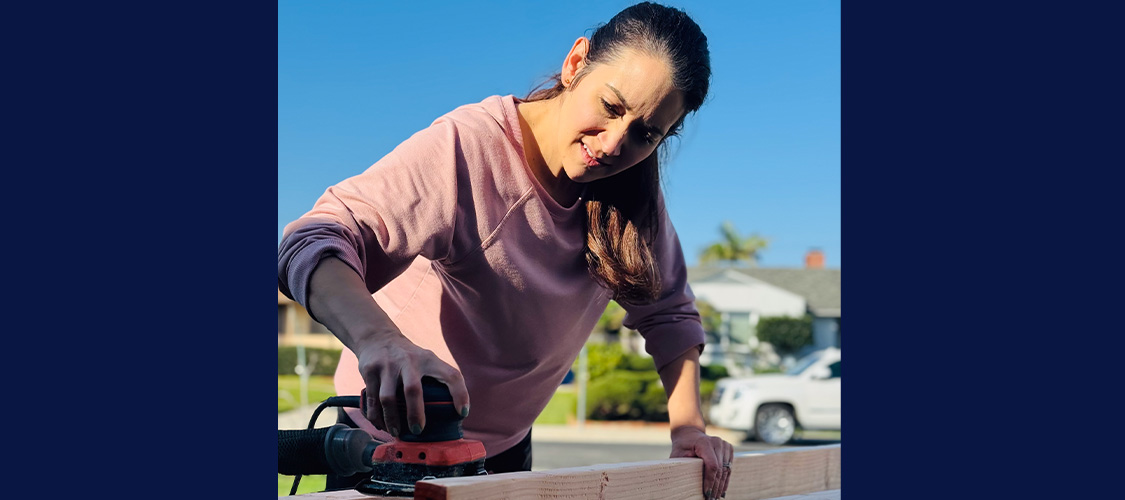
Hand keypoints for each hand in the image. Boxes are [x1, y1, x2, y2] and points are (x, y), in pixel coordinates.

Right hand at [354, 334, 468, 437]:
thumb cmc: (408, 357)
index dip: (460, 394)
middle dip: (415, 414)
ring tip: (396, 433)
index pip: (451, 375)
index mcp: (429, 359)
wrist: (377, 337)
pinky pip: (372, 400)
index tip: (462, 412)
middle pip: (412, 390)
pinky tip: (382, 425)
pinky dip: (376, 417)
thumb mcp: (425, 359)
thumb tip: (448, 413)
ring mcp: (387, 366)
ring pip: (388, 398)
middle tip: (418, 430)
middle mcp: (409, 361)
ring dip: (392, 420)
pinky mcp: (370, 371)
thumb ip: (435, 379)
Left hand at [670, 426, 732, 499]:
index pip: (712, 465)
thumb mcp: (677, 454)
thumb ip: (679, 465)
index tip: (707, 493)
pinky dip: (726, 479)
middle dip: (716, 486)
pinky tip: (722, 489)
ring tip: (716, 496)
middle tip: (711, 499)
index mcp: (704, 442)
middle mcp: (717, 442)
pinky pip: (729, 467)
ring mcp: (724, 444)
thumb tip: (678, 481)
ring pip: (726, 469)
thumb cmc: (682, 446)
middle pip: (720, 469)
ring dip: (722, 485)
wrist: (690, 434)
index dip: (710, 481)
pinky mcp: (729, 448)